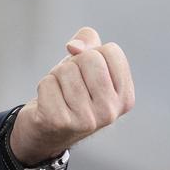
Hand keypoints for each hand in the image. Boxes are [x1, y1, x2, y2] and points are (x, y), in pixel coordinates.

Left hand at [9, 26, 134, 164]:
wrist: (49, 129)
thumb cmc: (72, 89)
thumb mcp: (85, 62)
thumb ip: (87, 41)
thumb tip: (74, 47)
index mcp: (125, 97)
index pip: (111, 51)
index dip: (92, 54)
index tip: (88, 73)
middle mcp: (110, 111)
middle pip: (89, 58)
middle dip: (74, 64)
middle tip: (71, 83)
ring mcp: (86, 120)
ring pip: (66, 70)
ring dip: (57, 76)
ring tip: (61, 93)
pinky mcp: (60, 122)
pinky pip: (47, 84)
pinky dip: (44, 87)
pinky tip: (49, 103)